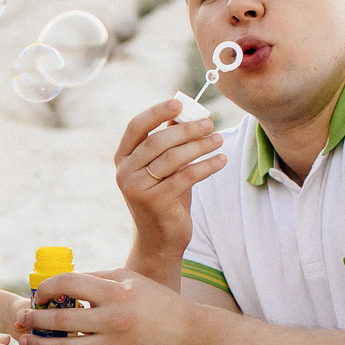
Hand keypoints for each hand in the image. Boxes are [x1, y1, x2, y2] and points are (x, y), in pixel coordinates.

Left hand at [15, 269, 200, 344]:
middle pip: (61, 319)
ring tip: (25, 341)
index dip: (47, 288)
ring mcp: (115, 344)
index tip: (38, 294)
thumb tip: (65, 282)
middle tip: (22, 320)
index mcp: (117, 292)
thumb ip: (99, 278)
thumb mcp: (132, 280)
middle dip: (35, 319)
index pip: (69, 284)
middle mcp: (114, 318)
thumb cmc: (159, 302)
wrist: (190, 336)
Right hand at [113, 100, 226, 267]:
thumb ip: (168, 142)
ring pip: (172, 158)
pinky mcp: (155, 202)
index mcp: (123, 158)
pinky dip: (206, 166)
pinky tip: (221, 160)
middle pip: (157, 141)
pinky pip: (185, 177)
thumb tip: (184, 112)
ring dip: (199, 146)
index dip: (156, 112)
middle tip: (209, 123)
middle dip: (187, 130)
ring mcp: (137, 188)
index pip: (136, 127)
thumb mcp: (163, 167)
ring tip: (218, 140)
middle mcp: (124, 172)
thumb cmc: (164, 197)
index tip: (179, 104)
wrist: (160, 240)